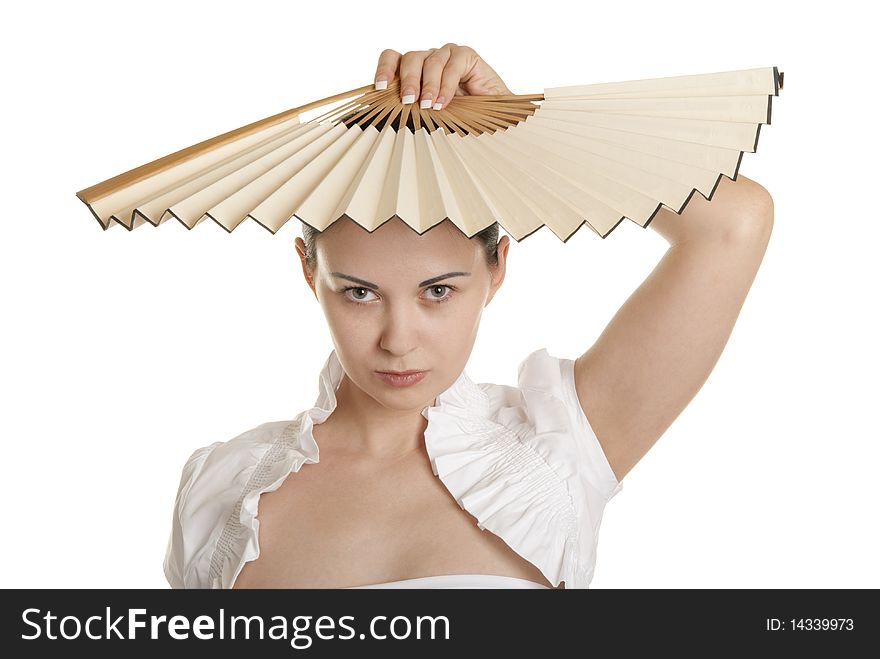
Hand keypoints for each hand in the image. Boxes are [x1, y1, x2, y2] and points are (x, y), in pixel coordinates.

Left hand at [373, 43, 512, 109]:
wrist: (492, 122)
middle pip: (409, 58)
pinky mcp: (466, 56)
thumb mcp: (428, 117)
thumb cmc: (458, 121)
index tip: (380, 87)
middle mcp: (429, 61)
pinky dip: (447, 84)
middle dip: (407, 81)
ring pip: (430, 60)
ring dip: (428, 85)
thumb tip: (387, 115)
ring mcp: (447, 56)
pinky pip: (452, 64)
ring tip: (430, 106)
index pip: (393, 59)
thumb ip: (410, 111)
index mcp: (415, 73)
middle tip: (409, 101)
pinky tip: (445, 102)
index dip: (384, 69)